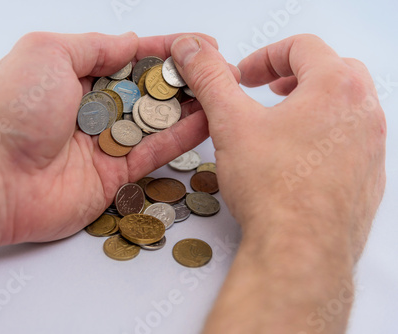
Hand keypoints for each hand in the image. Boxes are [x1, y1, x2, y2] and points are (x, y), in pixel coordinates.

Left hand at [0, 32, 219, 244]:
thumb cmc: (14, 108)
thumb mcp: (48, 52)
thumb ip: (94, 47)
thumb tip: (129, 42)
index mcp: (74, 76)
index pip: (128, 59)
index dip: (163, 51)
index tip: (196, 45)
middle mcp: (92, 109)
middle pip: (146, 91)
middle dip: (181, 80)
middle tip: (217, 70)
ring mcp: (104, 143)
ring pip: (155, 122)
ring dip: (188, 107)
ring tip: (221, 92)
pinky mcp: (113, 175)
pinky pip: (153, 152)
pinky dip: (180, 138)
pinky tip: (207, 121)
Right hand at [171, 34, 385, 259]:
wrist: (300, 249)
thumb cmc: (274, 189)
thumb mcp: (230, 123)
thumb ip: (210, 78)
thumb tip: (192, 50)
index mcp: (336, 87)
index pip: (303, 47)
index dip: (266, 56)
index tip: (245, 76)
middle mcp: (364, 113)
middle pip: (332, 70)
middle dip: (294, 75)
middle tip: (267, 91)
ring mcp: (372, 147)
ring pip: (345, 107)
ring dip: (312, 104)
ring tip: (282, 124)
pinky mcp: (369, 177)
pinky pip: (351, 142)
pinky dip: (325, 137)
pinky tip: (297, 160)